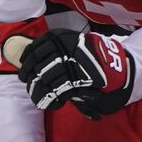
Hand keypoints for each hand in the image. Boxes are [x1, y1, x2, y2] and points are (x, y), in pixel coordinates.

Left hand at [17, 29, 135, 117]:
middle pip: (37, 64)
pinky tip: (54, 103)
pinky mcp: (73, 81)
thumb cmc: (93, 56)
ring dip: (38, 90)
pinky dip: (51, 99)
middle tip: (28, 84)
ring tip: (38, 97)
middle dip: (30, 76)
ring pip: (44, 79)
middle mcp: (62, 49)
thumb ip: (55, 49)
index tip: (24, 68)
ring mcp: (68, 65)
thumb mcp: (73, 43)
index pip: (35, 47)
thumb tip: (30, 59)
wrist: (117, 67)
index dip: (26, 59)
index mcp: (60, 37)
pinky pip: (55, 92)